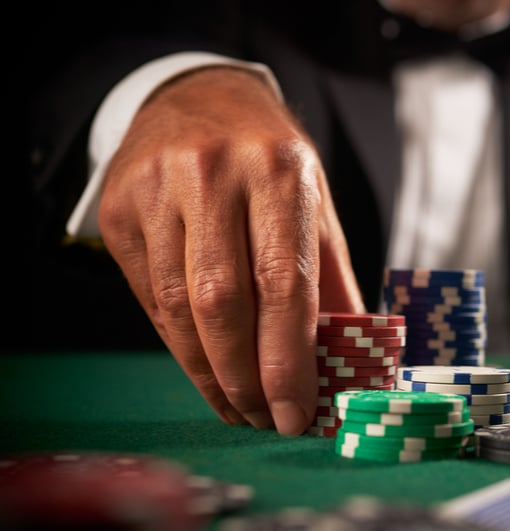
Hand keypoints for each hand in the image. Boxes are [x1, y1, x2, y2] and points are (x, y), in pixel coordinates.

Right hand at [98, 66, 364, 433]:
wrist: (197, 99)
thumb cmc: (269, 160)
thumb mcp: (315, 204)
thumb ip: (333, 280)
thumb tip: (352, 359)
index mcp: (279, 170)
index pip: (284, 283)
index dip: (290, 360)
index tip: (296, 413)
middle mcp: (213, 174)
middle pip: (223, 303)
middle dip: (246, 378)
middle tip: (266, 419)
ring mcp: (157, 189)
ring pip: (178, 308)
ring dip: (210, 374)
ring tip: (239, 406)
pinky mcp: (119, 211)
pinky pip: (149, 298)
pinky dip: (180, 345)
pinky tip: (206, 368)